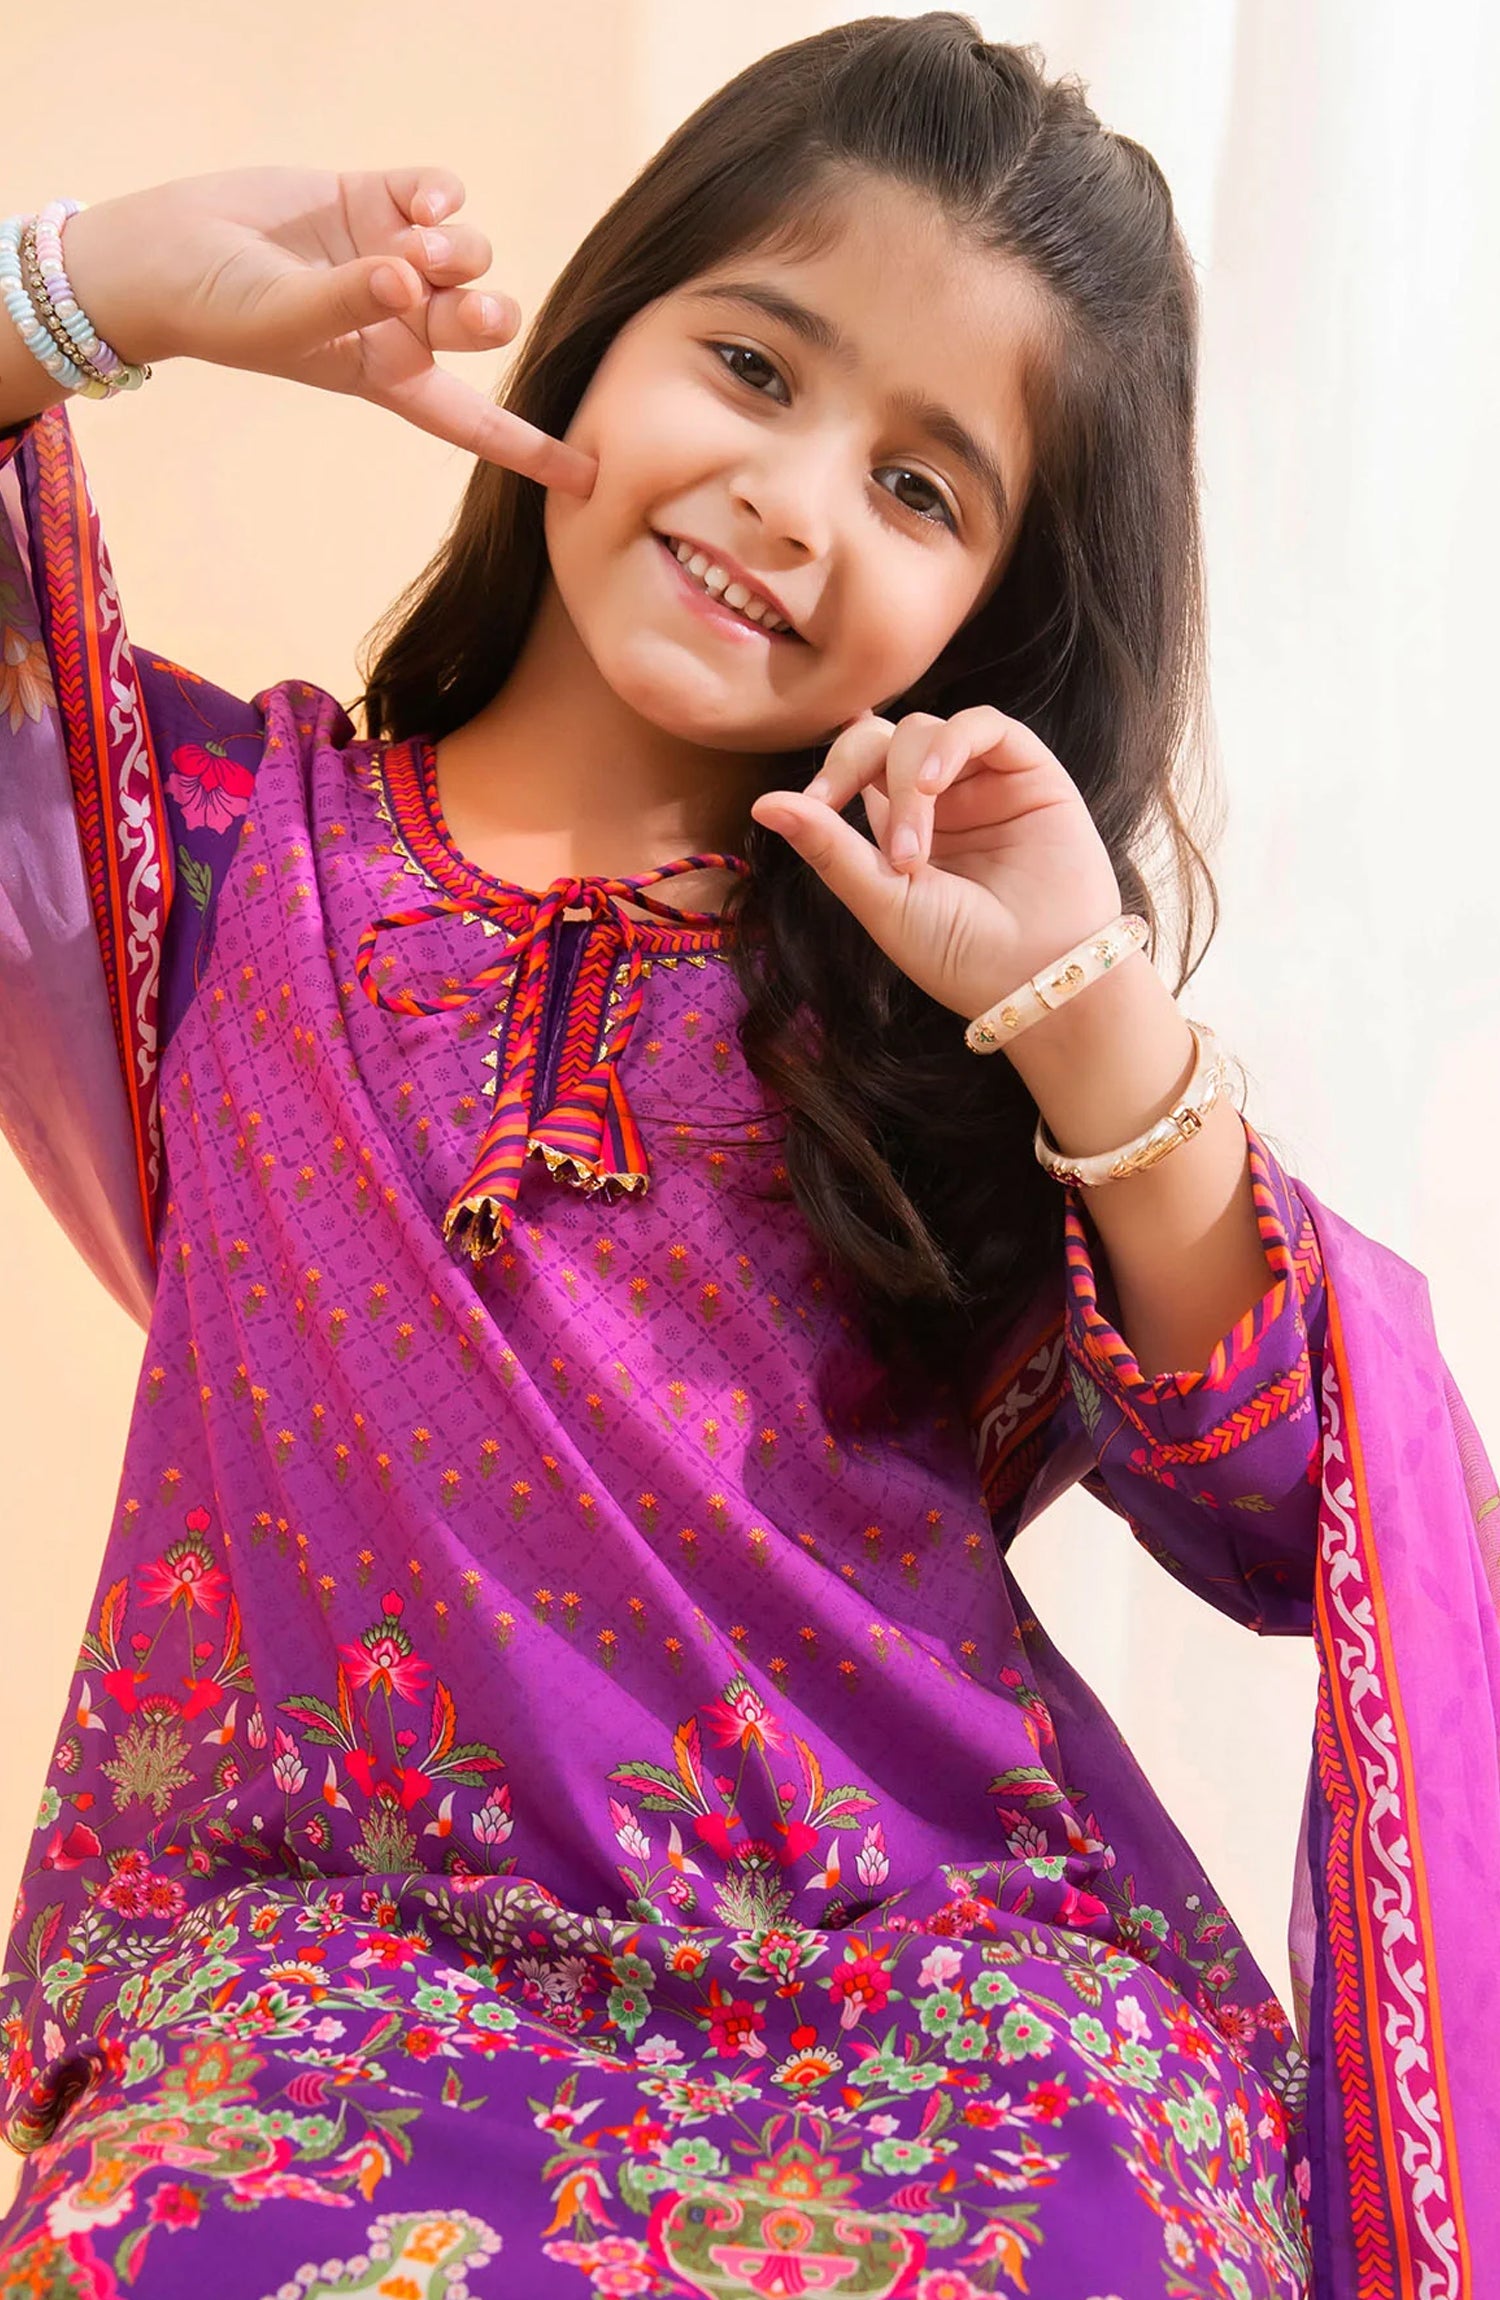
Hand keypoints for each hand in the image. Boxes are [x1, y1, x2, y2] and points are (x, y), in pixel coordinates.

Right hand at [65, 167, 594, 492]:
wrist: (165, 252)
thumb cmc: (219, 310)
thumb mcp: (283, 321)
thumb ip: (348, 302)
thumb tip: (409, 278)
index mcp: (389, 376)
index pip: (474, 422)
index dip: (532, 449)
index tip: (591, 481)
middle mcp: (403, 322)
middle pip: (482, 324)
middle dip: (488, 316)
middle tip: (469, 303)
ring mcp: (394, 258)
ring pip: (470, 256)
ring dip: (456, 250)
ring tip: (410, 241)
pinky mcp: (377, 200)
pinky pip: (440, 195)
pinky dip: (442, 195)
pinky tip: (420, 199)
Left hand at [749, 706, 1125, 1025]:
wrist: (1037, 980)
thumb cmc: (960, 955)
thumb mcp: (880, 902)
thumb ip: (829, 848)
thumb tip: (762, 803)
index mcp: (900, 827)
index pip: (857, 764)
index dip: (831, 769)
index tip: (815, 802)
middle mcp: (944, 799)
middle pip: (883, 738)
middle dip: (856, 766)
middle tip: (848, 812)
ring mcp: (986, 782)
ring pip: (925, 732)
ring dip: (904, 780)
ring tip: (910, 850)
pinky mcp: (1031, 773)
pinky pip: (985, 725)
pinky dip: (950, 742)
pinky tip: (933, 783)